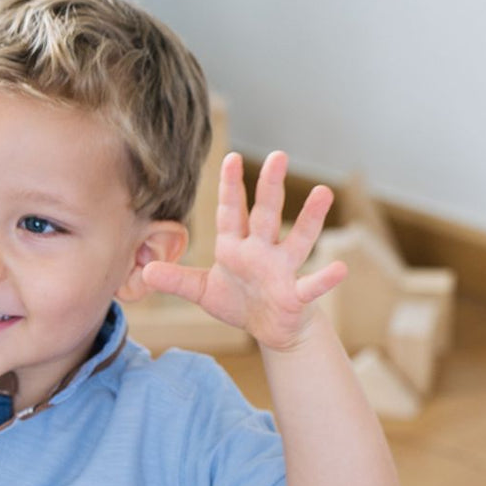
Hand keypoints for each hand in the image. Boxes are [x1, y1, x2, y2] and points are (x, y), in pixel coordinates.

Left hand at [142, 151, 346, 350]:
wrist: (271, 330)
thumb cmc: (239, 302)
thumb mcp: (202, 292)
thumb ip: (176, 280)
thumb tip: (144, 271)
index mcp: (236, 246)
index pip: (233, 212)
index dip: (232, 187)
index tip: (231, 157)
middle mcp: (262, 251)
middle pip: (266, 214)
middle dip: (270, 187)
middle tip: (278, 156)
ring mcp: (282, 270)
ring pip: (297, 239)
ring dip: (309, 217)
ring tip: (323, 193)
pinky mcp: (296, 295)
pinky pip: (312, 285)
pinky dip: (325, 278)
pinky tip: (341, 268)